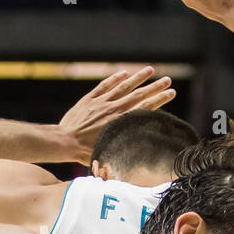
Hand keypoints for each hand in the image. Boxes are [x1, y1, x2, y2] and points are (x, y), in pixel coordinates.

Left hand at [57, 67, 174, 164]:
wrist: (63, 142)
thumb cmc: (84, 153)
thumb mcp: (108, 156)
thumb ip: (122, 155)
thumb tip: (138, 164)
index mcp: (120, 123)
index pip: (144, 108)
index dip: (159, 99)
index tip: (171, 92)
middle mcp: (113, 109)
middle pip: (138, 95)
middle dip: (154, 87)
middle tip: (168, 80)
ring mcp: (101, 102)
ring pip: (122, 86)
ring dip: (137, 78)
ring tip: (150, 70)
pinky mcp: (89, 100)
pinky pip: (104, 86)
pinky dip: (114, 79)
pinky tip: (124, 73)